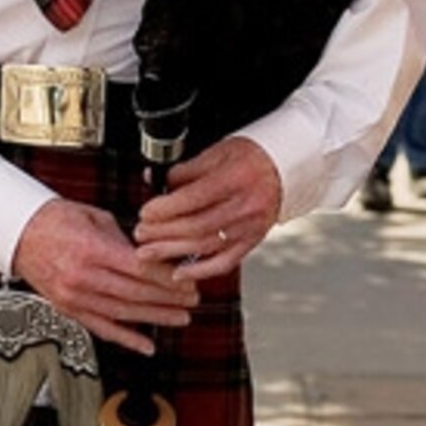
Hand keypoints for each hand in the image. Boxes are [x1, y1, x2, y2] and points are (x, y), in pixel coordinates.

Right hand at [10, 198, 199, 352]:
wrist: (17, 233)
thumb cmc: (55, 220)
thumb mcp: (95, 217)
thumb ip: (124, 239)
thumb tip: (154, 255)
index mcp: (90, 249)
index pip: (138, 268)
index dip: (167, 278)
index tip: (188, 281)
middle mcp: (81, 276)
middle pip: (134, 293)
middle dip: (168, 299)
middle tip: (193, 300)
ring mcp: (73, 296)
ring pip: (122, 313)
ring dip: (155, 318)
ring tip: (180, 318)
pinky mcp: (68, 309)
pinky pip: (101, 328)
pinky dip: (126, 338)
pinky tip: (146, 344)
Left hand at [132, 134, 286, 276]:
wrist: (285, 168)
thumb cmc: (251, 157)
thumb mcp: (218, 153)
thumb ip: (187, 171)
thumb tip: (157, 185)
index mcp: (236, 178)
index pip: (194, 199)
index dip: (165, 209)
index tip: (145, 212)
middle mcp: (246, 205)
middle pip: (197, 226)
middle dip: (162, 232)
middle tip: (140, 233)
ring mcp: (251, 227)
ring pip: (206, 246)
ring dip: (172, 252)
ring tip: (148, 253)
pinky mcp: (252, 241)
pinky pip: (225, 262)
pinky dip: (200, 271)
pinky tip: (179, 272)